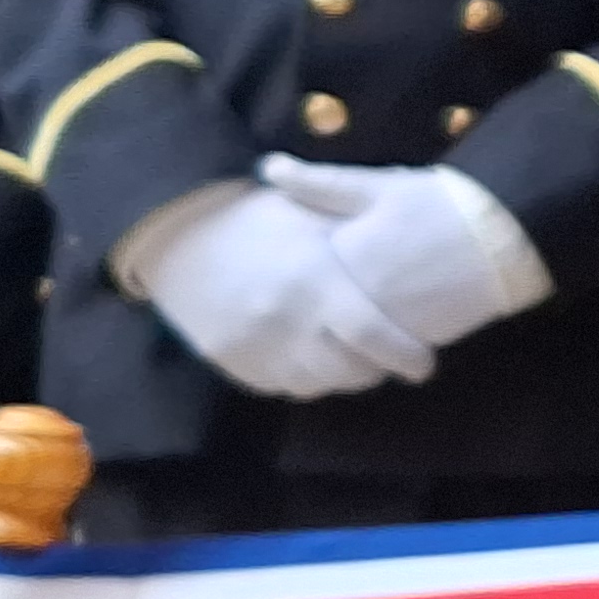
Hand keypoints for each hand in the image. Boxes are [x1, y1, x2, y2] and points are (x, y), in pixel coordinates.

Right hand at [118, 179, 437, 401]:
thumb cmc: (253, 217)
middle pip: (350, 370)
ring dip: (341, 376)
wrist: (173, 234)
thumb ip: (355, 234)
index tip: (424, 363)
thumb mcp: (309, 213)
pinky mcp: (233, 362)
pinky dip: (303, 376)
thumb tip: (410, 238)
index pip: (374, 335)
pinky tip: (310, 354)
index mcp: (314, 281)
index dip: (406, 355)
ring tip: (352, 357)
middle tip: (391, 359)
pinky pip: (282, 385)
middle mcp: (288, 321)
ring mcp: (257, 347)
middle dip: (377, 370)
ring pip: (318, 384)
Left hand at [263, 157, 551, 357]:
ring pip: (349, 337)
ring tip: (355, 313)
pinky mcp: (415, 342)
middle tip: (332, 294)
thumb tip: (267, 167)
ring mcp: (387, 324)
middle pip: (323, 310)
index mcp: (344, 254)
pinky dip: (378, 343)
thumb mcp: (378, 186)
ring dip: (347, 331)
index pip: (303, 271)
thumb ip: (321, 183)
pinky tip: (386, 323)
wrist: (504, 236)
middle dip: (321, 306)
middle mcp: (359, 295)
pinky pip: (380, 351)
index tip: (302, 261)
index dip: (302, 266)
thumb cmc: (438, 204)